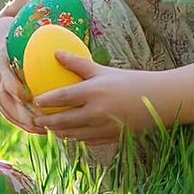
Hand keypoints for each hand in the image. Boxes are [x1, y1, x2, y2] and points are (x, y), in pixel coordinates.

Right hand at [0, 46, 43, 133]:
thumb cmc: (16, 46)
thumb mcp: (22, 40)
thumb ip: (38, 42)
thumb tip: (62, 40)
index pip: (4, 76)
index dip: (13, 87)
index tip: (25, 96)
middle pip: (5, 99)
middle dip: (19, 112)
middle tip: (37, 121)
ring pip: (7, 110)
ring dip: (23, 122)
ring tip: (42, 130)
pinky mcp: (0, 102)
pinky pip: (10, 115)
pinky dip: (23, 124)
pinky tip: (41, 130)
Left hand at [31, 51, 159, 142]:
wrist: (158, 99)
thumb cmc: (129, 81)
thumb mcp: (103, 70)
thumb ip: (77, 64)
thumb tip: (55, 53)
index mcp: (93, 92)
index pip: (63, 97)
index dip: (46, 101)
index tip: (35, 102)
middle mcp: (97, 111)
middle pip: (64, 120)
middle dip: (47, 122)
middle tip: (36, 120)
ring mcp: (104, 127)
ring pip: (74, 134)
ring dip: (60, 132)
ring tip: (51, 128)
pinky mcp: (112, 137)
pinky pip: (88, 141)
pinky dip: (77, 138)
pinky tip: (71, 135)